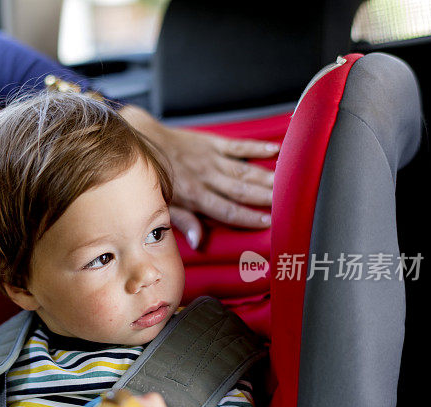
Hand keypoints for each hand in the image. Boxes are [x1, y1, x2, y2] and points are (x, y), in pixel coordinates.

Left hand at [119, 105, 276, 247]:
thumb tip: (198, 241)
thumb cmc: (154, 177)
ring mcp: (210, 158)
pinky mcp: (212, 142)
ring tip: (288, 183)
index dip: (248, 217)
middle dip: (265, 198)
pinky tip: (275, 151)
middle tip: (288, 203)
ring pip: (244, 170)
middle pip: (241, 190)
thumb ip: (183, 221)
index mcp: (195, 195)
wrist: (142, 141)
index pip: (226, 210)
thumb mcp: (163, 206)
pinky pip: (238, 146)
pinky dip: (257, 148)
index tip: (268, 222)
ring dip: (266, 177)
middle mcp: (206, 177)